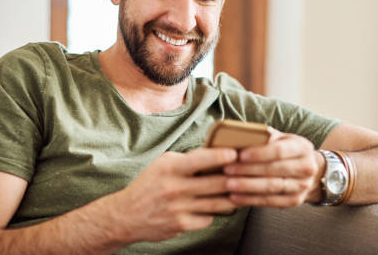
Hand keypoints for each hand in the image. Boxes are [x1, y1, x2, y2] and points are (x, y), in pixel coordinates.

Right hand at [108, 148, 238, 242]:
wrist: (126, 215)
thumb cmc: (150, 184)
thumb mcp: (164, 164)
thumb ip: (188, 159)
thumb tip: (217, 154)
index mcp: (171, 168)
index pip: (200, 160)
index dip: (220, 156)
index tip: (235, 153)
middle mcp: (176, 188)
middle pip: (216, 183)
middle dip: (236, 177)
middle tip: (250, 173)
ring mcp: (179, 208)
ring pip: (218, 202)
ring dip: (233, 196)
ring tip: (243, 190)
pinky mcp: (182, 225)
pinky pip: (208, 218)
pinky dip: (215, 212)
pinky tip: (218, 206)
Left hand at [222, 129, 324, 206]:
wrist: (307, 170)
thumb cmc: (287, 150)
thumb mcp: (282, 139)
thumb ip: (267, 136)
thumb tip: (244, 134)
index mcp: (302, 148)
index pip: (279, 151)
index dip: (259, 153)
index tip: (239, 155)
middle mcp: (306, 168)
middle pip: (273, 170)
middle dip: (247, 170)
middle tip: (226, 169)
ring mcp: (302, 186)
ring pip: (271, 187)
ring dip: (247, 186)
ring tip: (228, 184)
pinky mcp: (294, 201)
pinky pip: (270, 202)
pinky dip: (251, 199)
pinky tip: (235, 197)